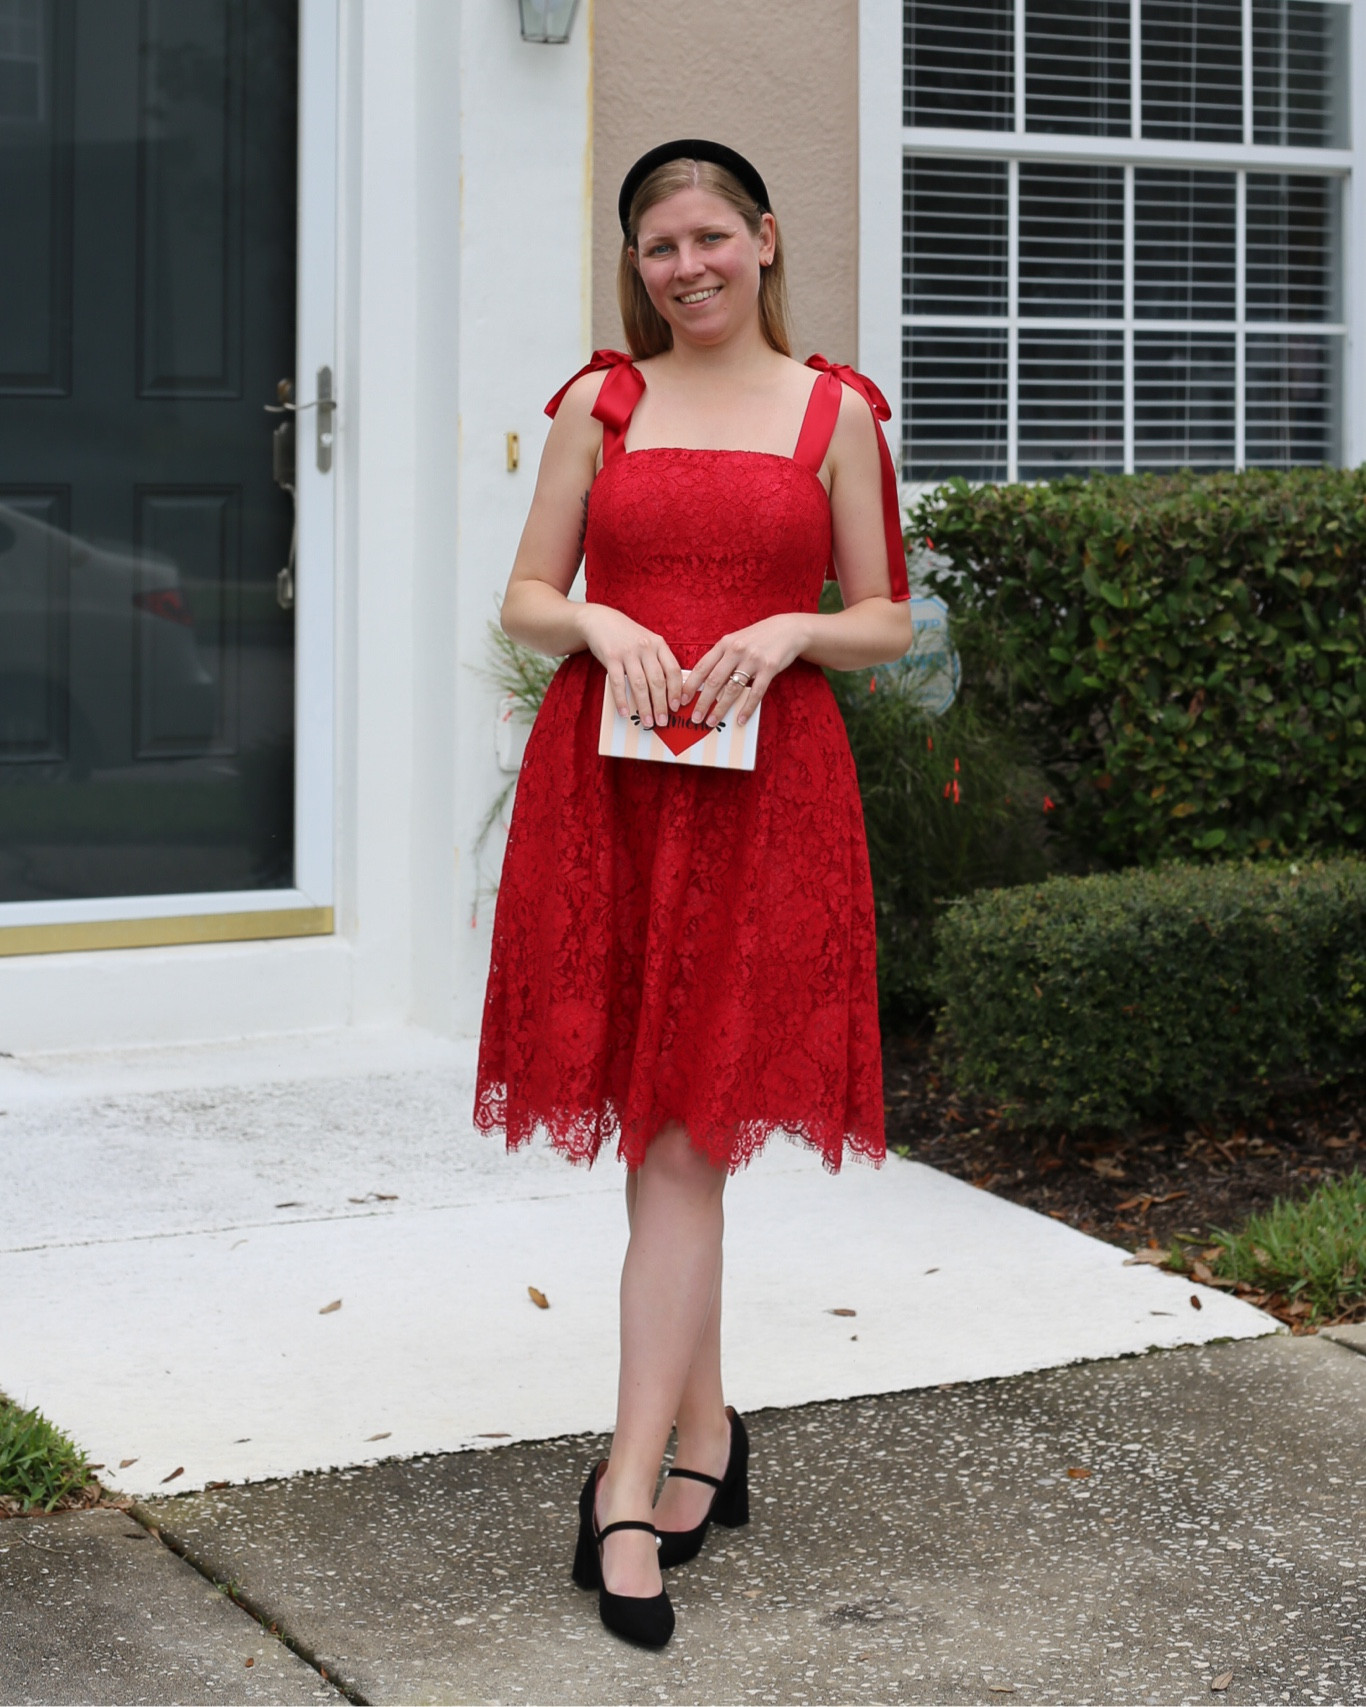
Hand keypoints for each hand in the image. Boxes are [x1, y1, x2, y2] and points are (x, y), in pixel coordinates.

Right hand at [577, 603, 682, 729]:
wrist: (601, 621)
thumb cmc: (628, 637)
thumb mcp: (648, 642)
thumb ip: (658, 661)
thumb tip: (669, 691)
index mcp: (659, 644)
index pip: (673, 670)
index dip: (676, 691)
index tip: (677, 707)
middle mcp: (645, 648)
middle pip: (657, 681)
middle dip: (661, 705)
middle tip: (663, 722)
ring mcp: (628, 653)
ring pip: (640, 685)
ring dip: (644, 706)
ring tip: (647, 722)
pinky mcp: (611, 657)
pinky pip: (618, 683)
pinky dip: (622, 700)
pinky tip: (625, 713)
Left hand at [680, 614, 812, 728]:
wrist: (787, 630)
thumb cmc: (757, 638)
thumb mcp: (735, 641)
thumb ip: (721, 658)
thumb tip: (703, 683)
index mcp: (724, 644)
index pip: (702, 667)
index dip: (690, 686)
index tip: (681, 701)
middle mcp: (736, 650)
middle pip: (714, 680)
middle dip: (702, 702)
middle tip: (694, 718)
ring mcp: (753, 659)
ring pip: (732, 688)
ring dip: (720, 708)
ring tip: (712, 722)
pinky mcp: (769, 668)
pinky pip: (755, 692)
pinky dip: (746, 708)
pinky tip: (740, 719)